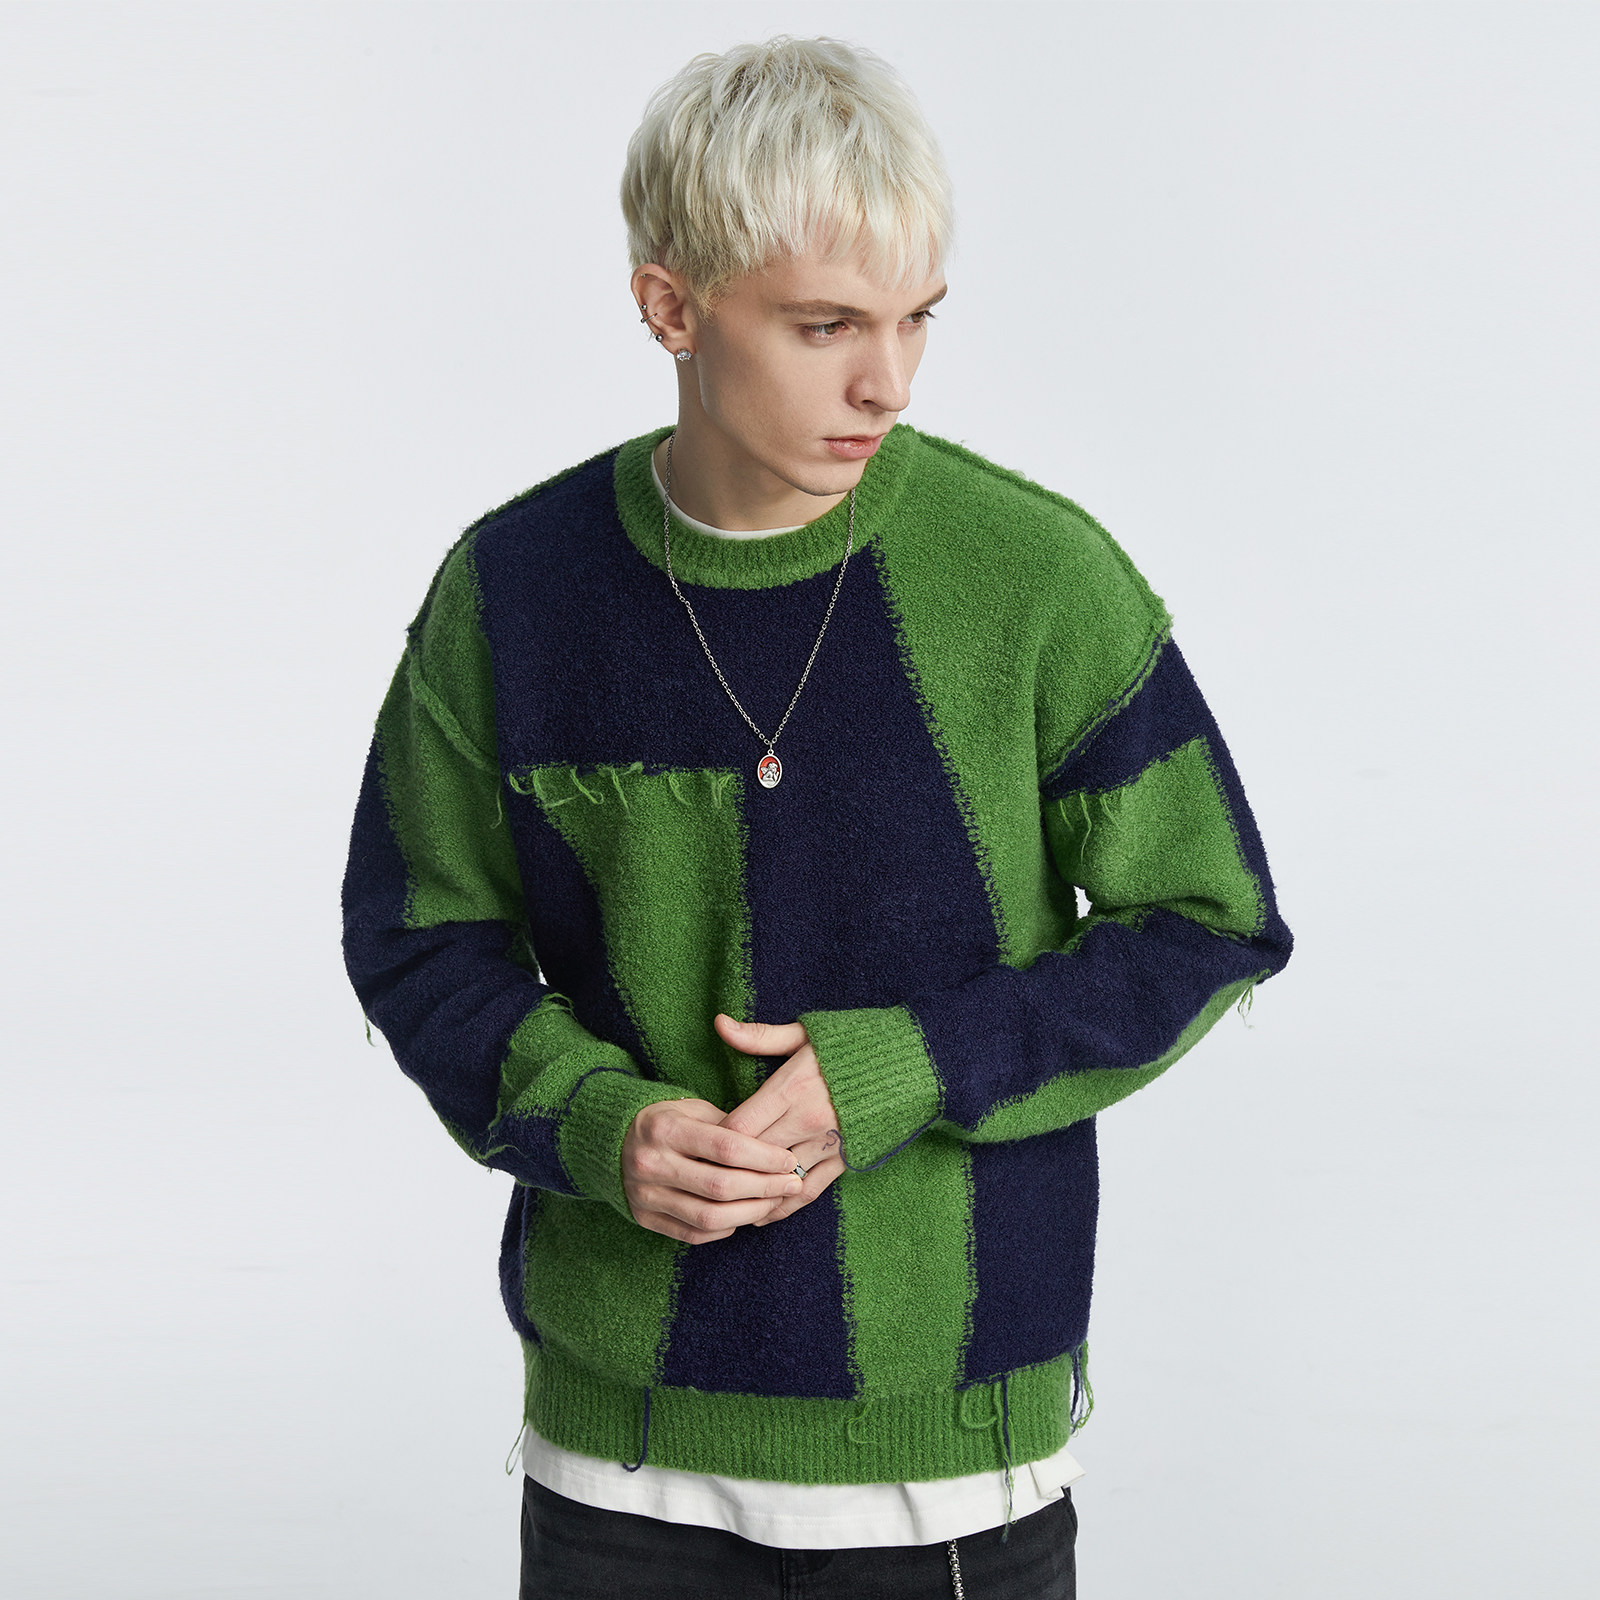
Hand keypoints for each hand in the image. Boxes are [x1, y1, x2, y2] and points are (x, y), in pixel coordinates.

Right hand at [622, 1098, 801, 1244]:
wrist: (611, 1140)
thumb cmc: (666, 1121)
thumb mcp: (692, 1109)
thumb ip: (729, 1128)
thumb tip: (775, 1153)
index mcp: (665, 1129)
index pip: (726, 1147)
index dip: (764, 1157)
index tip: (789, 1160)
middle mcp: (651, 1163)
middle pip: (721, 1186)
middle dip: (765, 1188)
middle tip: (791, 1185)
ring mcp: (645, 1195)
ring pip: (709, 1217)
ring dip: (749, 1213)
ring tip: (772, 1203)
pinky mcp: (644, 1218)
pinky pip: (692, 1234)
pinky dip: (723, 1229)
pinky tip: (741, 1217)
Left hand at [714, 1015, 845, 1226]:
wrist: (913, 1064)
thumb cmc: (854, 1044)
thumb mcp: (805, 1033)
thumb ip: (759, 1036)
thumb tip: (719, 1024)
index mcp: (791, 1087)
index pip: (737, 1127)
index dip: (713, 1139)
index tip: (698, 1143)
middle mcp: (807, 1120)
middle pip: (752, 1156)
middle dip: (725, 1169)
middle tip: (700, 1178)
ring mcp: (827, 1143)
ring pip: (777, 1178)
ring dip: (751, 1191)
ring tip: (724, 1202)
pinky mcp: (846, 1159)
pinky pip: (808, 1191)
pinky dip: (783, 1205)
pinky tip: (763, 1213)